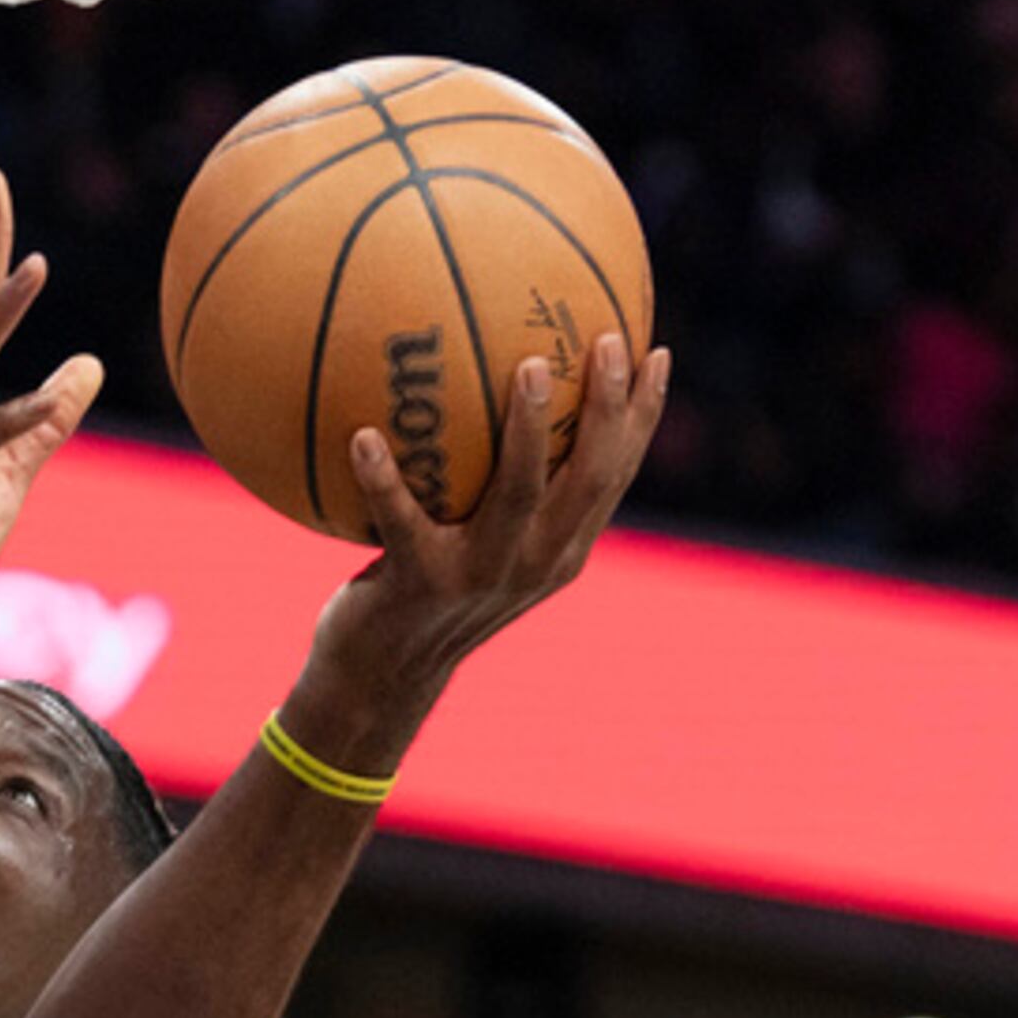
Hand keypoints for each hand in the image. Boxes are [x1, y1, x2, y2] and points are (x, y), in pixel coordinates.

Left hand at [301, 332, 668, 749]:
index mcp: (559, 552)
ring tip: (530, 366)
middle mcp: (533, 564)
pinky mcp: (420, 584)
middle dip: (608, 410)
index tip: (655, 352)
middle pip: (588, 479)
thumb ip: (497, 486)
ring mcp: (480, 576)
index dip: (641, 418)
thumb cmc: (423, 591)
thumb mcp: (476, 544)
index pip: (614, 477)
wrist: (380, 677)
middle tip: (611, 340)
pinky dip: (383, 478)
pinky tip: (362, 434)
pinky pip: (401, 519)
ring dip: (528, 429)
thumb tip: (489, 386)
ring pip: (518, 494)